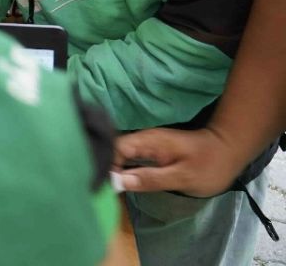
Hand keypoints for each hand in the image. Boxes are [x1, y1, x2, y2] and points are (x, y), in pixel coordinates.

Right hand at [112, 127, 243, 196]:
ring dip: (112, 168)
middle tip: (101, 188)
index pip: (114, 148)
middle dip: (105, 167)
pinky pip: (128, 156)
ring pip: (119, 153)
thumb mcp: (182, 178)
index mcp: (148, 142)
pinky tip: (120, 180)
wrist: (227, 149)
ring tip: (107, 186)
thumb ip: (150, 179)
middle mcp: (142, 138)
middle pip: (113, 149)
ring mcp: (146, 143)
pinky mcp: (150, 149)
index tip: (102, 184)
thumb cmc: (208, 165)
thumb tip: (120, 182)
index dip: (105, 165)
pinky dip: (122, 167)